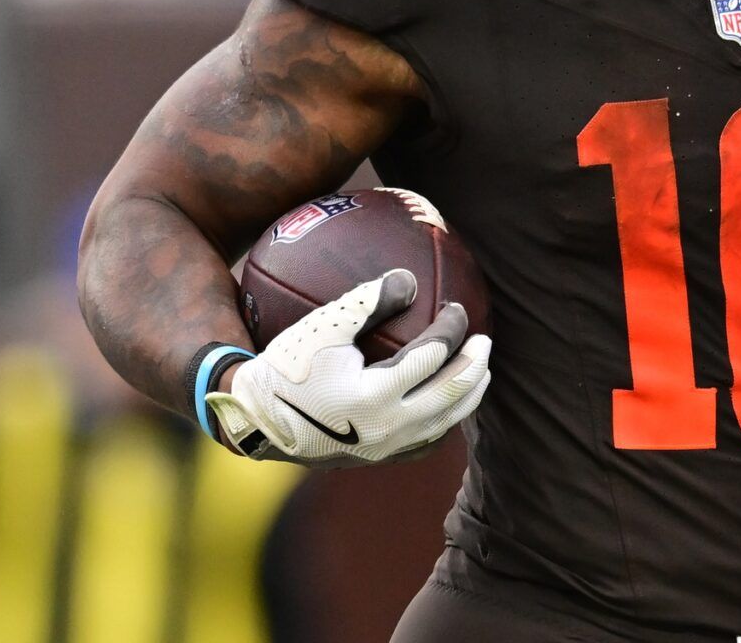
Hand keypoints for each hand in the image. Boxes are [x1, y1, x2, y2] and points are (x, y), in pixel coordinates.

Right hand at [206, 269, 490, 465]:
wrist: (254, 421)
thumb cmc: (287, 367)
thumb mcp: (324, 326)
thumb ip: (369, 301)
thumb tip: (410, 280)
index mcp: (376, 395)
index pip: (432, 357)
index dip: (452, 330)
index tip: (458, 309)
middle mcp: (387, 428)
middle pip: (452, 395)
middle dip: (475, 366)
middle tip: (485, 341)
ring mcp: (385, 449)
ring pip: (444, 424)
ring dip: (468, 396)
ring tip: (480, 372)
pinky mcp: (377, 459)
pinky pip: (425, 443)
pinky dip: (445, 421)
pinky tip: (447, 405)